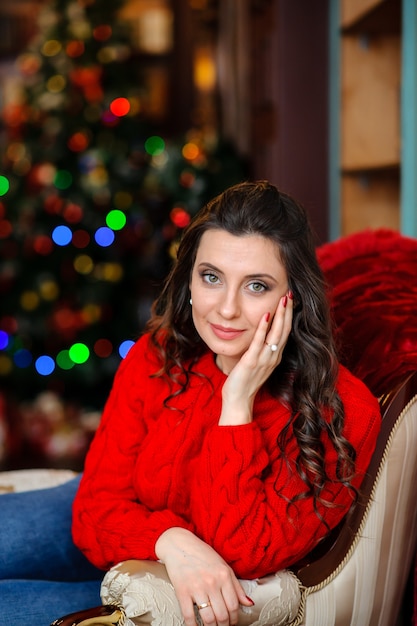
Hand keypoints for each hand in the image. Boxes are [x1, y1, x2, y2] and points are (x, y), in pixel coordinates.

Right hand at [155, 527, 252, 625]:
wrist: (179, 544)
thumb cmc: (202, 555)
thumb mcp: (224, 566)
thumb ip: (237, 586)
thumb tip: (249, 604)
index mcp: (224, 575)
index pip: (234, 606)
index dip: (234, 619)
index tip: (232, 623)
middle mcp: (212, 582)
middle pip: (222, 615)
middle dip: (223, 625)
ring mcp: (196, 587)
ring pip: (208, 618)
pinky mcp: (182, 591)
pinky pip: (189, 616)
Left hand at [219, 292, 292, 424]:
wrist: (238, 400)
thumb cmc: (244, 381)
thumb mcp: (257, 362)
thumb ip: (261, 349)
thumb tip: (261, 334)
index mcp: (274, 356)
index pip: (285, 332)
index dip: (289, 316)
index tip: (290, 300)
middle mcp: (273, 357)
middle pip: (285, 330)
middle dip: (288, 311)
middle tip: (290, 293)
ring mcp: (264, 360)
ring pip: (276, 334)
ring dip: (280, 315)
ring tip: (283, 299)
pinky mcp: (251, 362)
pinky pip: (259, 342)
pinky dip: (263, 327)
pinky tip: (265, 314)